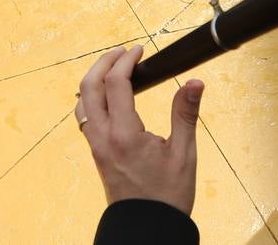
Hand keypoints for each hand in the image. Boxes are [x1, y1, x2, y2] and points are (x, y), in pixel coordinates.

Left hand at [77, 45, 201, 217]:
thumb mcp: (184, 154)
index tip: (139, 50)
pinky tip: (109, 96)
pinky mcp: (96, 152)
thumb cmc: (167, 196)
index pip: (115, 83)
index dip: (126, 61)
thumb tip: (195, 82)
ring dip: (94, 79)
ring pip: (82, 101)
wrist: (147, 227)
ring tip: (115, 68)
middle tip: (123, 52)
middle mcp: (103, 137)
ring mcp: (95, 145)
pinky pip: (85, 116)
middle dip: (103, 62)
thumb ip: (185, 114)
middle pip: (88, 86)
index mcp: (124, 134)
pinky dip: (92, 97)